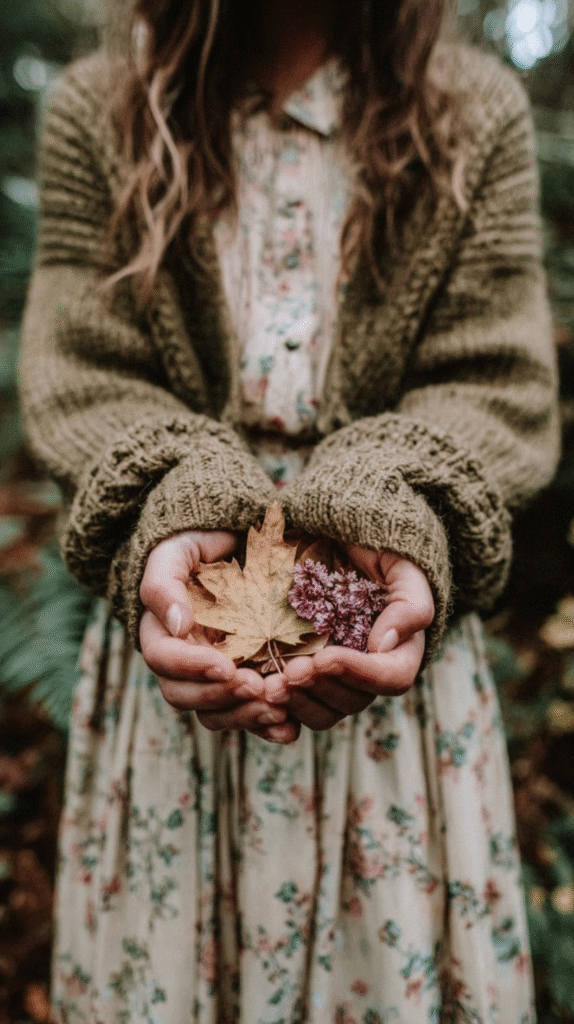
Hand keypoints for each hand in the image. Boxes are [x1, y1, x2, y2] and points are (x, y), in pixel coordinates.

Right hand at [139, 530, 299, 742]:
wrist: (229, 544)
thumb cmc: (196, 542)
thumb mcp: (176, 552)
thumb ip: (165, 585)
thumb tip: (177, 624)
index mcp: (159, 632)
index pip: (164, 660)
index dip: (192, 667)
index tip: (227, 666)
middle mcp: (180, 662)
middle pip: (185, 696)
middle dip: (221, 697)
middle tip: (258, 688)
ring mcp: (210, 676)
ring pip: (215, 713)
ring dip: (244, 717)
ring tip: (278, 710)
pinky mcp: (240, 682)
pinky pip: (245, 714)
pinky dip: (264, 726)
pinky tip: (288, 728)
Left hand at [276, 548, 434, 729]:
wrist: (342, 543)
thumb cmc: (379, 551)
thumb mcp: (403, 566)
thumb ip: (409, 604)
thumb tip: (383, 645)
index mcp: (402, 651)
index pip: (392, 678)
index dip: (359, 674)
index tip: (325, 657)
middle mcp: (371, 673)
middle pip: (354, 701)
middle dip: (320, 688)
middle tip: (287, 673)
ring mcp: (338, 679)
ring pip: (325, 712)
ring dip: (297, 702)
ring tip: (270, 687)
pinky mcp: (308, 678)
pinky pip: (298, 706)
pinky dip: (281, 704)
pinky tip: (260, 691)